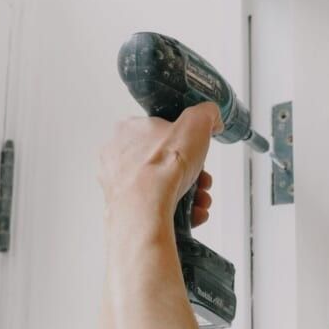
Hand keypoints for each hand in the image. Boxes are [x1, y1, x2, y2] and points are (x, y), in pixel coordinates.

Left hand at [98, 103, 218, 224]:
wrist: (146, 209)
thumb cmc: (163, 167)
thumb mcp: (196, 123)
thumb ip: (205, 114)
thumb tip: (211, 116)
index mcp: (129, 129)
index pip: (161, 132)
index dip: (186, 144)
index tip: (199, 155)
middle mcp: (118, 156)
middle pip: (163, 162)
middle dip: (190, 174)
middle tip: (203, 181)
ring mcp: (118, 184)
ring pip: (160, 187)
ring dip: (187, 194)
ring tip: (200, 201)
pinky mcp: (122, 209)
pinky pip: (153, 208)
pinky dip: (176, 212)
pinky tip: (191, 214)